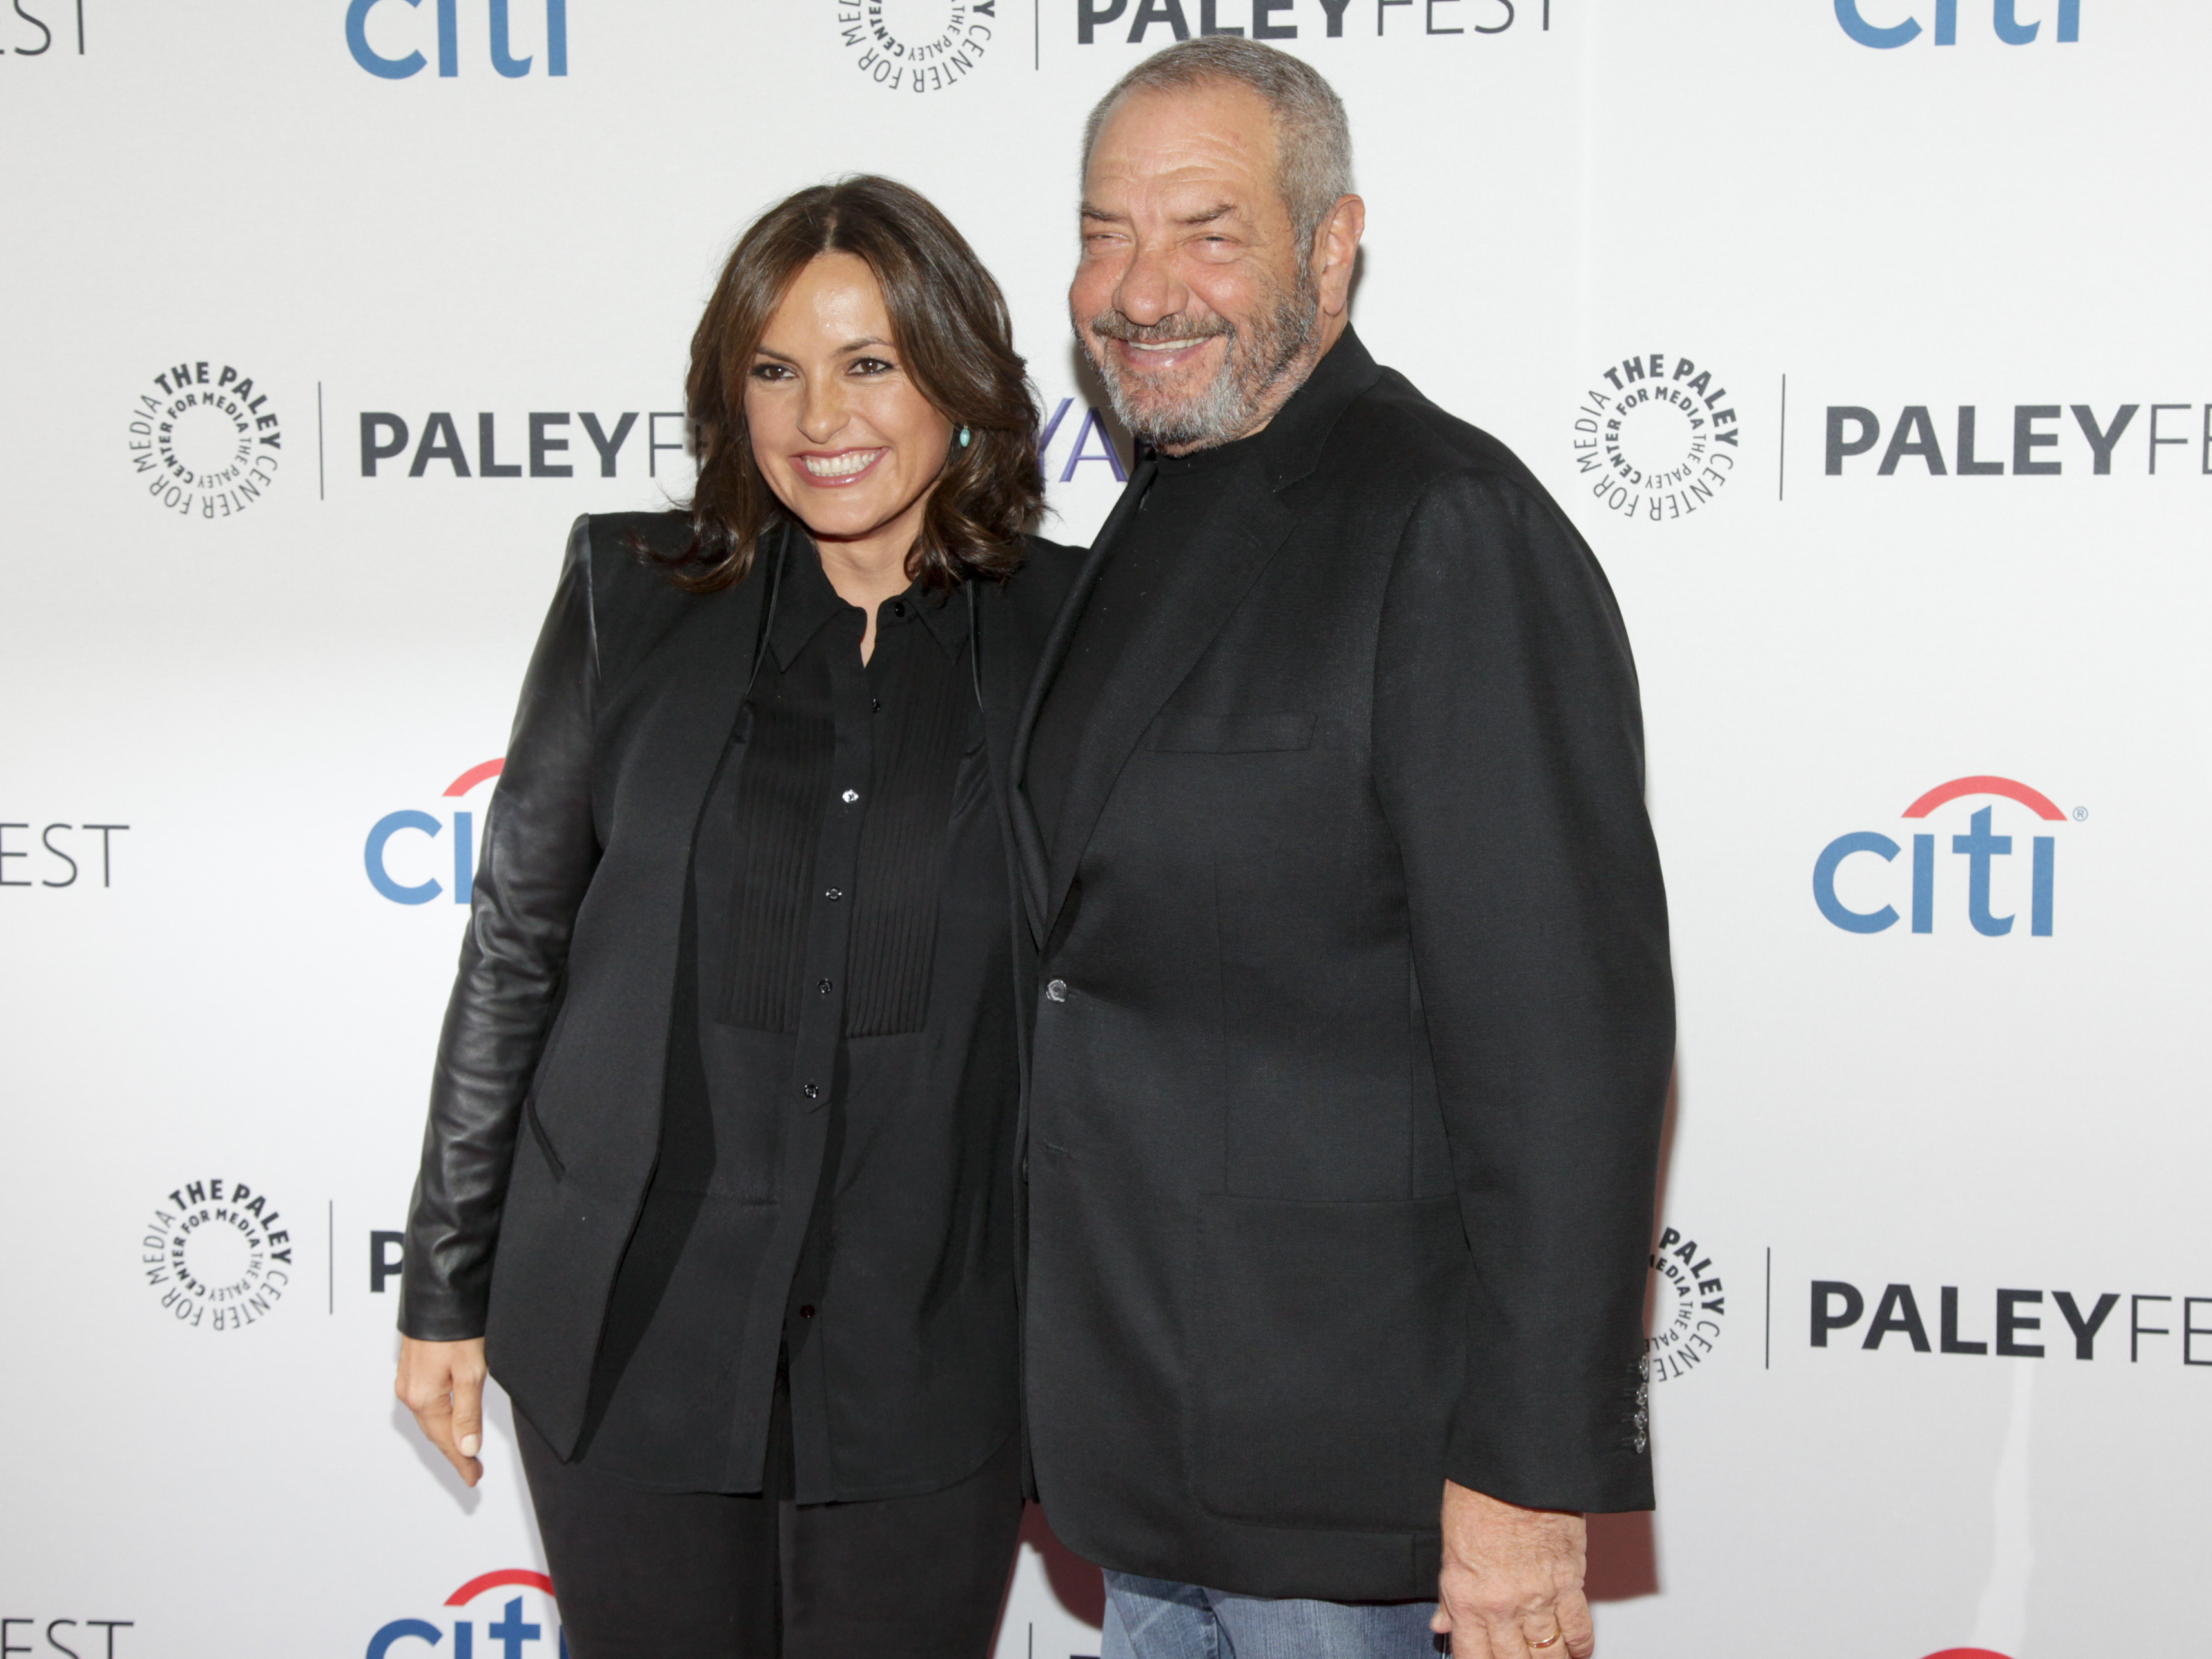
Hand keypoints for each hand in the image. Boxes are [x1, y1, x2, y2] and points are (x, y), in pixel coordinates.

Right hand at [397, 1336, 487, 1486]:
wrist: (439, 1293)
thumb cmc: (456, 1329)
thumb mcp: (470, 1373)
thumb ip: (468, 1413)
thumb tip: (468, 1449)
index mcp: (424, 1398)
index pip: (447, 1441)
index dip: (462, 1462)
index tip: (474, 1479)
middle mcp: (410, 1392)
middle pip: (436, 1432)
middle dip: (455, 1453)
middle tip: (472, 1471)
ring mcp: (408, 1380)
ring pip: (430, 1419)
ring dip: (446, 1436)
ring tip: (464, 1452)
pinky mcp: (412, 1368)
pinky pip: (426, 1404)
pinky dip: (439, 1417)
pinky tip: (448, 1420)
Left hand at [1432, 1480, 1592, 1658]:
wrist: (1514, 1468)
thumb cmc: (1478, 1494)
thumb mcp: (1450, 1547)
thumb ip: (1449, 1594)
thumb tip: (1443, 1623)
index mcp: (1466, 1597)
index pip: (1473, 1656)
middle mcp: (1501, 1606)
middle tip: (1520, 1658)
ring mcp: (1538, 1598)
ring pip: (1549, 1654)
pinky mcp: (1569, 1583)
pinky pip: (1578, 1629)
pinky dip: (1579, 1646)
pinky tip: (1576, 1651)